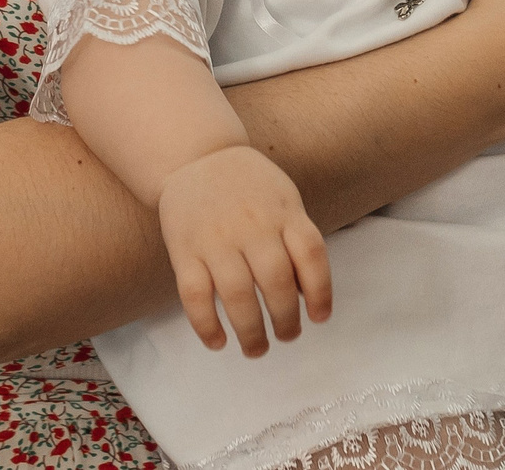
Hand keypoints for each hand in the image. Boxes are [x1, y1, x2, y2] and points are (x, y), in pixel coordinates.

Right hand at [158, 145, 332, 356]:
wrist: (196, 155)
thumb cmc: (249, 186)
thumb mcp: (284, 199)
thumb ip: (296, 239)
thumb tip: (306, 297)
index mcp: (284, 211)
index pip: (312, 256)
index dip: (320, 293)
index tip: (319, 318)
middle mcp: (253, 225)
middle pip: (276, 281)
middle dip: (285, 320)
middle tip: (287, 336)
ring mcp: (216, 238)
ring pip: (237, 295)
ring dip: (250, 331)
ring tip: (257, 349)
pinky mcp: (184, 249)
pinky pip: (195, 295)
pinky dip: (207, 325)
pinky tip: (219, 342)